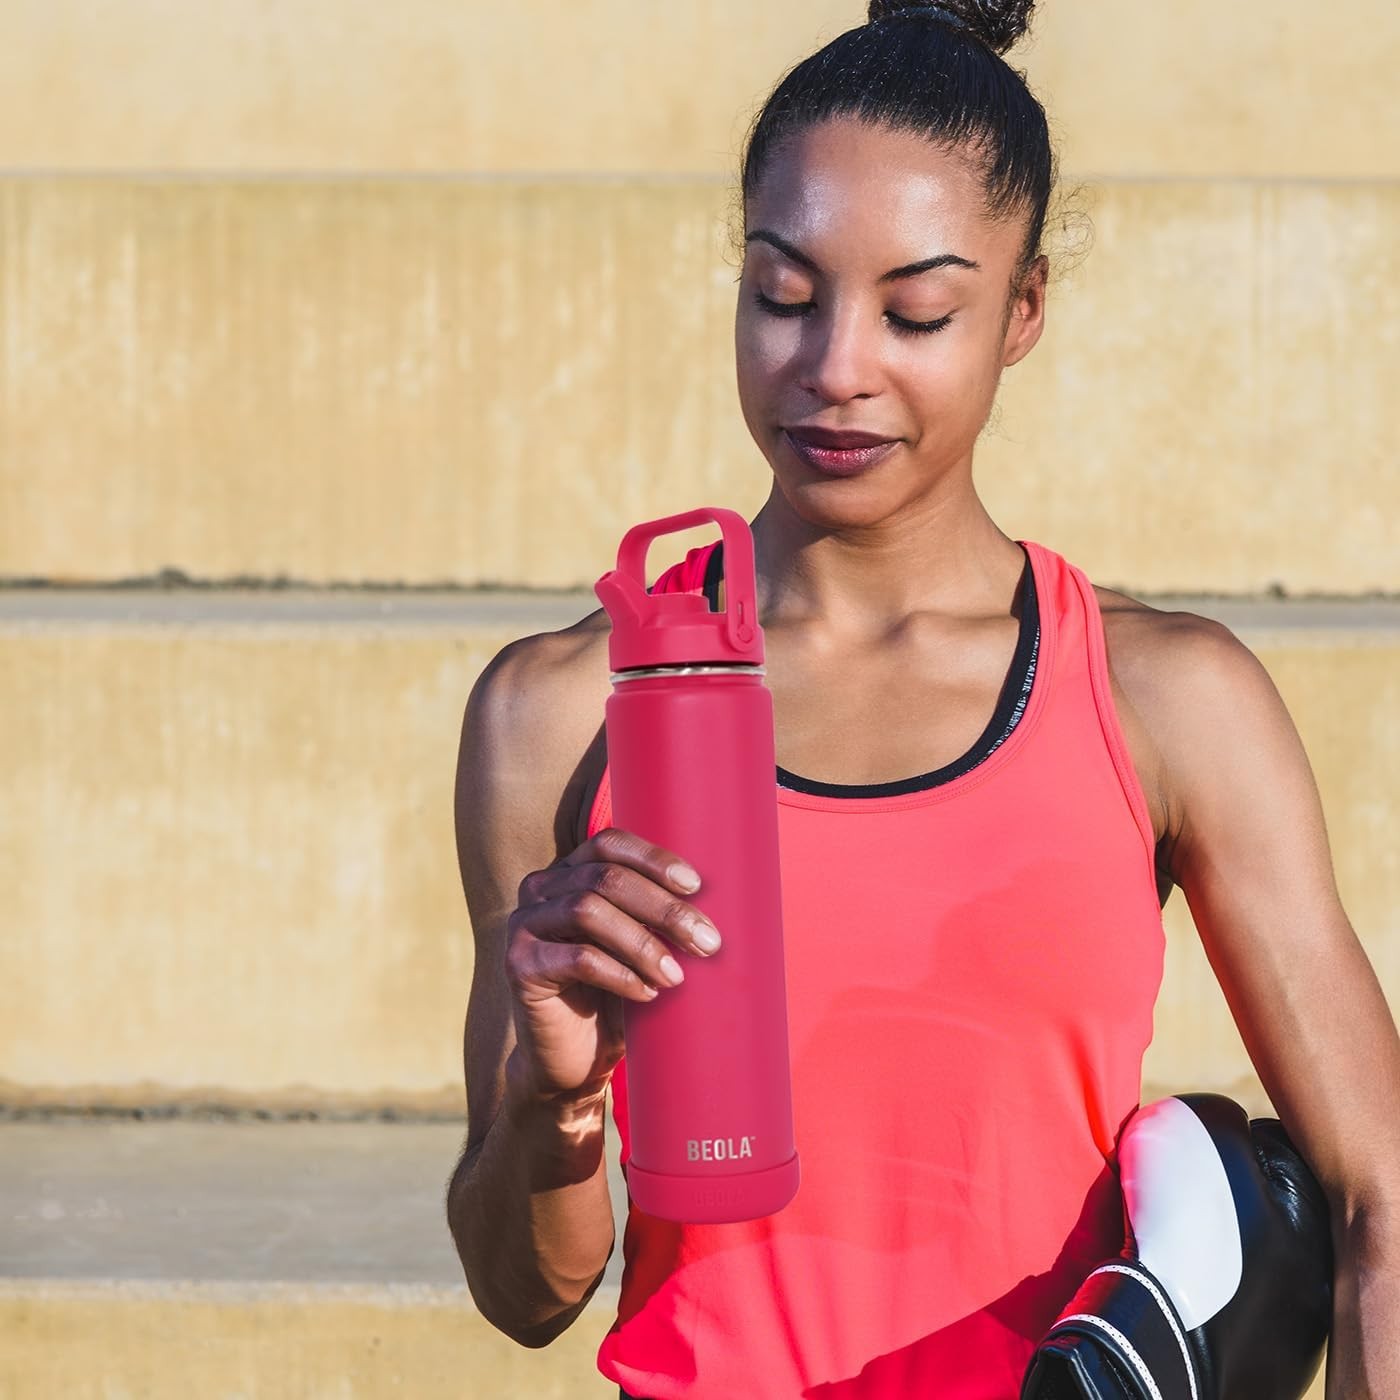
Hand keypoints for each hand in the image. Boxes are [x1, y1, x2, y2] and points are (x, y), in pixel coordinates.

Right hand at [504, 826, 722, 1107]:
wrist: (574, 1061)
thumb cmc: (615, 995)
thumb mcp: (638, 944)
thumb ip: (656, 913)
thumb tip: (723, 893)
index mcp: (570, 872)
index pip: (610, 844)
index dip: (653, 858)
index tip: (696, 886)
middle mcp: (540, 889)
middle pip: (606, 878)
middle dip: (664, 909)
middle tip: (706, 942)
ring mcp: (523, 924)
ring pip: (589, 911)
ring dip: (643, 943)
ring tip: (676, 976)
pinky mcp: (519, 965)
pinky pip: (577, 958)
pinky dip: (621, 974)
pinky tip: (647, 994)